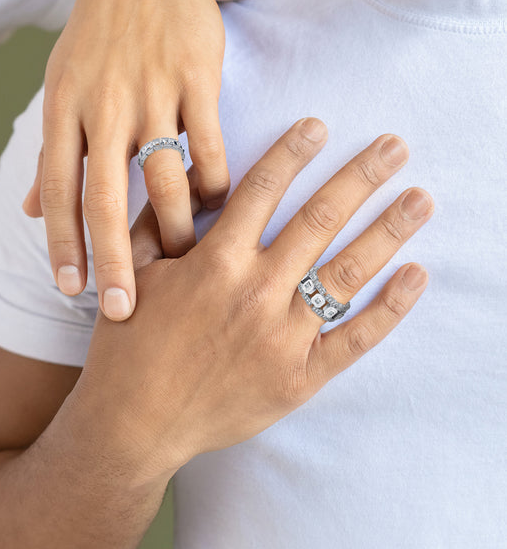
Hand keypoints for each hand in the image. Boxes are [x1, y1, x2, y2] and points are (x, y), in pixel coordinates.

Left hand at [22, 0, 229, 319]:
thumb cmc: (104, 30)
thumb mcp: (62, 80)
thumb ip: (51, 147)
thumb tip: (28, 210)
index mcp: (64, 107)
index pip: (58, 190)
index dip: (63, 245)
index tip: (71, 292)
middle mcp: (103, 105)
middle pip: (106, 200)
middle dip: (114, 262)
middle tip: (122, 310)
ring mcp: (152, 92)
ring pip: (166, 181)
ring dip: (177, 229)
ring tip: (184, 258)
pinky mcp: (197, 80)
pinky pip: (209, 147)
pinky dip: (215, 182)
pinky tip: (217, 202)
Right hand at [71, 119, 433, 482]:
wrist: (133, 423)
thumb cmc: (129, 342)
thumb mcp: (135, 271)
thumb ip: (160, 219)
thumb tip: (188, 173)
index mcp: (214, 261)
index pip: (262, 189)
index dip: (292, 151)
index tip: (319, 125)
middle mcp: (255, 291)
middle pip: (318, 220)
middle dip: (360, 177)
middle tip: (395, 146)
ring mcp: (282, 336)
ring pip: (345, 272)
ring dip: (388, 230)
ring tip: (421, 199)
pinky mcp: (299, 377)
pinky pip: (354, 338)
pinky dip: (390, 307)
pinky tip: (416, 275)